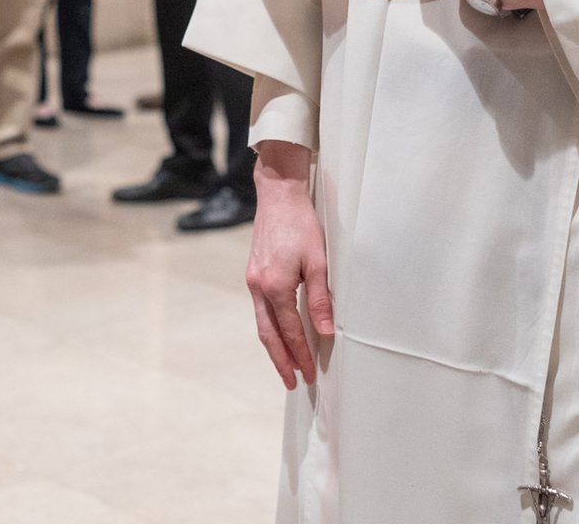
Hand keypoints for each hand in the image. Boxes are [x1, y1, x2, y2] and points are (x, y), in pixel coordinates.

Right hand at [248, 142, 333, 389]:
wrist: (278, 194)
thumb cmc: (301, 224)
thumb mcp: (318, 261)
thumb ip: (320, 299)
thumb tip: (326, 332)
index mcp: (276, 286)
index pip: (291, 331)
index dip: (301, 355)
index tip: (310, 375)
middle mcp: (259, 286)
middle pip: (269, 335)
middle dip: (282, 361)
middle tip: (293, 383)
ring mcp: (253, 280)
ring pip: (262, 324)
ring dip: (273, 348)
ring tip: (285, 366)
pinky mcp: (253, 272)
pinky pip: (259, 309)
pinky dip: (269, 327)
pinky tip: (278, 333)